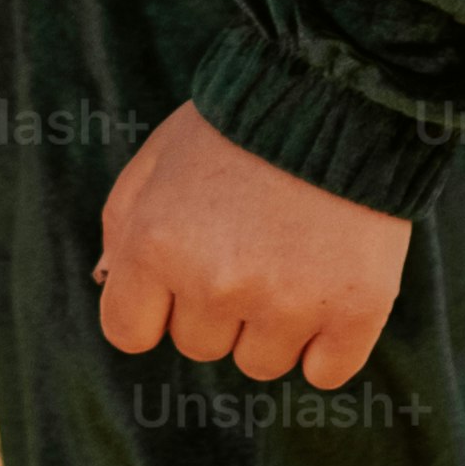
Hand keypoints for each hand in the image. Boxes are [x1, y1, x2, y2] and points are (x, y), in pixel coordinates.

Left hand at [94, 101, 410, 388]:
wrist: (335, 92)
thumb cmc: (235, 128)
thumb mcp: (156, 160)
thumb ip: (124, 227)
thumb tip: (110, 285)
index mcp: (155, 246)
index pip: (129, 333)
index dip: (153, 308)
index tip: (179, 279)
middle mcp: (216, 282)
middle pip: (199, 346)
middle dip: (216, 305)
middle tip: (247, 244)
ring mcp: (287, 302)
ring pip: (261, 363)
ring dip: (272, 324)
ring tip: (292, 256)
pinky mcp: (355, 311)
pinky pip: (326, 373)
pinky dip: (329, 344)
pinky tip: (330, 289)